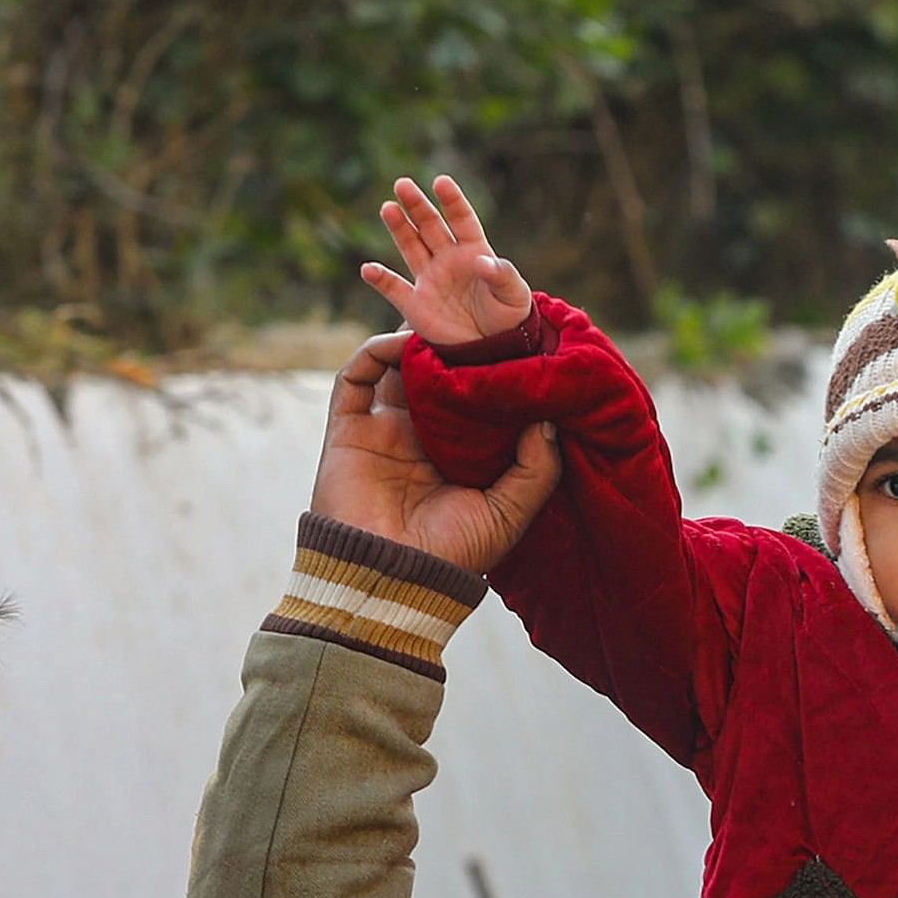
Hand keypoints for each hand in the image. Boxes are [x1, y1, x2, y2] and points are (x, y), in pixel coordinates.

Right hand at [311, 334, 562, 574]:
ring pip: (394, 367)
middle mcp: (420, 439)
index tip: (513, 341)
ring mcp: (382, 432)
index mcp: (458, 456)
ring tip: (441, 322)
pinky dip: (374, 350)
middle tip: (474, 316)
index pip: (473, 399)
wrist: (390, 581)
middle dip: (451, 345)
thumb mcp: (510, 512)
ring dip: (414, 341)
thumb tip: (549, 416)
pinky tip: (403, 342)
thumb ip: (537, 468)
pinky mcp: (347, 430)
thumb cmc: (454, 556)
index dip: (489, 370)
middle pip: (434, 375)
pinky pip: (354, 376)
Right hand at [361, 176, 533, 350]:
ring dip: (399, 228)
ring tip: (388, 208)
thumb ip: (502, 275)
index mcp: (474, 251)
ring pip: (410, 246)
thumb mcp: (514, 295)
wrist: (493, 349)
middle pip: (430, 226)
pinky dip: (380, 279)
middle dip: (417, 206)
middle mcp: (448, 259)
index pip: (461, 219)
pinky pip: (394, 288)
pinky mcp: (415, 304)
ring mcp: (429, 279)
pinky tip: (368, 269)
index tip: (441, 182)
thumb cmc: (508, 316)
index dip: (452, 201)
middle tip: (403, 184)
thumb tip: (483, 260)